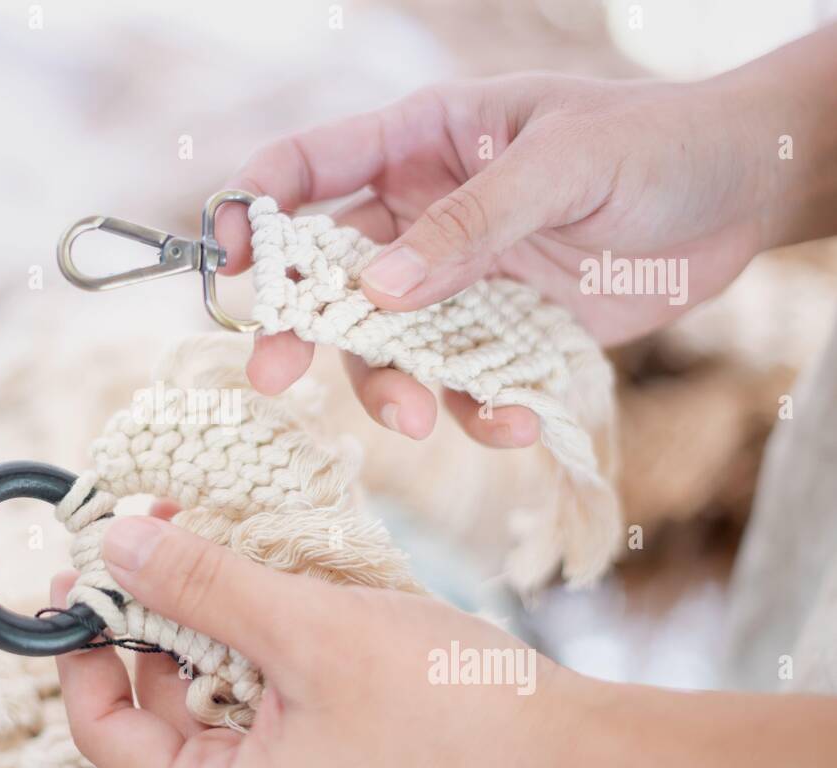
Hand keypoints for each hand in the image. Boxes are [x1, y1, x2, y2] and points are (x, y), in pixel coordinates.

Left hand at [54, 511, 577, 767]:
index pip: (105, 728)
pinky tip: (285, 580)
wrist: (578, 763)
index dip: (83, 644)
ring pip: (219, 689)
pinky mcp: (334, 756)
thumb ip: (203, 588)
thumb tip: (116, 548)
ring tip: (231, 541)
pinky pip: (272, 693)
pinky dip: (268, 635)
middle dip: (159, 609)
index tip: (84, 569)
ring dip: (218, 613)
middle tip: (166, 525)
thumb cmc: (453, 713)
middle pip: (161, 700)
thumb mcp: (311, 635)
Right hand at [215, 72, 782, 447]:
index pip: (311, 166)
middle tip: (271, 374)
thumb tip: (379, 287)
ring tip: (419, 421)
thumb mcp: (562, 166)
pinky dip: (476, 410)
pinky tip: (512, 422)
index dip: (256, 206)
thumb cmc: (654, 143)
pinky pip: (463, 381)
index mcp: (421, 142)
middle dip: (298, 326)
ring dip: (390, 387)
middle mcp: (422, 215)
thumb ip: (469, 224)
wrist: (741, 194)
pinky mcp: (500, 334)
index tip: (227, 257)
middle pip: (329, 275)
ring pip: (389, 344)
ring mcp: (458, 280)